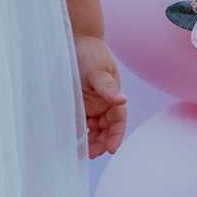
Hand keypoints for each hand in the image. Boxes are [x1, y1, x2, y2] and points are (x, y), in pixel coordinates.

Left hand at [76, 34, 126, 156]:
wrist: (76, 42)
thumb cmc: (91, 54)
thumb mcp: (99, 70)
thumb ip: (108, 87)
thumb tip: (123, 100)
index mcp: (113, 97)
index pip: (118, 121)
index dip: (116, 136)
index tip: (112, 149)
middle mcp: (103, 105)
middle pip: (106, 130)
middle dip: (102, 143)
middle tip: (92, 154)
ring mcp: (90, 107)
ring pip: (93, 130)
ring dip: (91, 142)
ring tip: (83, 153)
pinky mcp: (77, 107)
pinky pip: (80, 124)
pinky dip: (79, 135)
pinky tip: (73, 142)